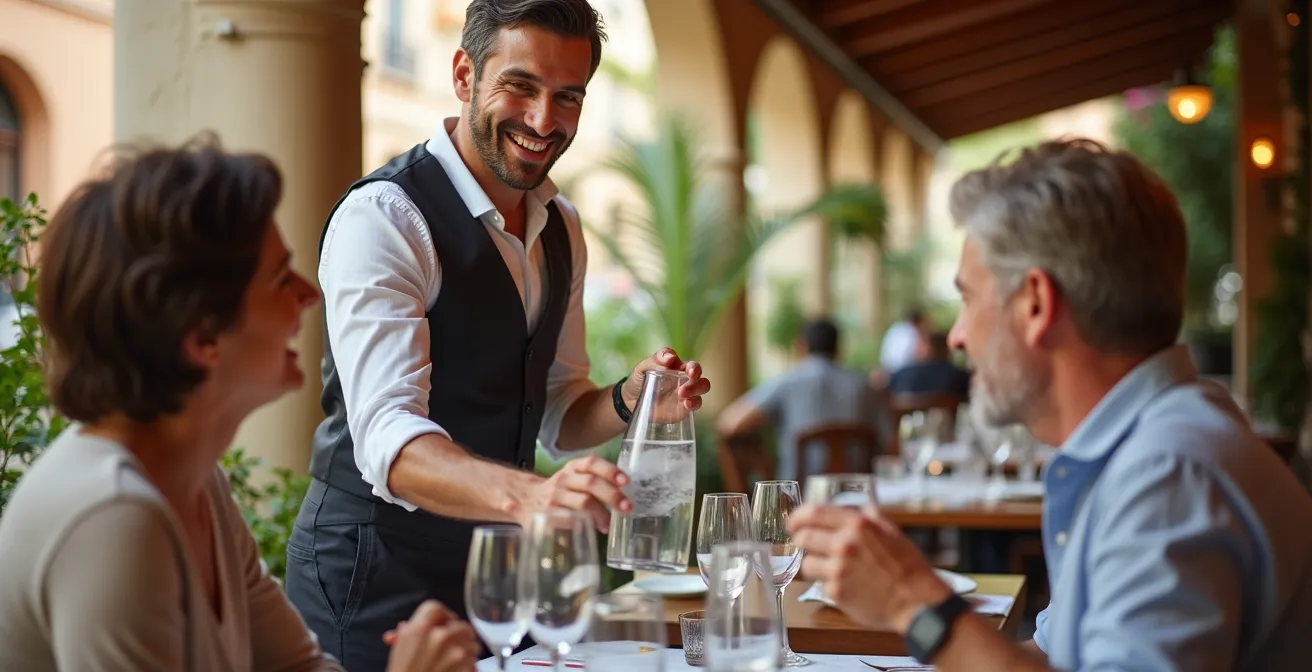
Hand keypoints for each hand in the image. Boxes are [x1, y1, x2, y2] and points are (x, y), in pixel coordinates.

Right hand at [384, 600, 479, 671]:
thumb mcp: (399, 652)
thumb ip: (407, 634)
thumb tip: (408, 626)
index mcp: (419, 629)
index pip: (436, 607)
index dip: (440, 616)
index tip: (442, 624)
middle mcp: (439, 637)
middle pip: (459, 624)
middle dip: (456, 635)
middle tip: (450, 645)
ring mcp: (456, 653)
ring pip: (471, 642)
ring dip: (466, 651)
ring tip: (453, 662)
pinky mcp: (466, 668)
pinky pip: (475, 662)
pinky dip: (469, 667)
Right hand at [519, 455, 631, 531]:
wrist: (524, 499)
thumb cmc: (558, 492)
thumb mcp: (572, 480)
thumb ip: (593, 484)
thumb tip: (624, 498)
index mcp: (572, 469)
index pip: (591, 463)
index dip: (609, 470)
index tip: (625, 480)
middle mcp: (563, 480)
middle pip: (591, 483)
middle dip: (611, 495)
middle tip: (626, 507)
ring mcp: (555, 497)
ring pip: (582, 502)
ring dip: (601, 513)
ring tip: (610, 524)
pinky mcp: (548, 515)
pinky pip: (569, 518)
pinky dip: (584, 524)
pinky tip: (593, 530)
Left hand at [622, 347, 710, 412]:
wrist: (630, 402)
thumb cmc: (639, 380)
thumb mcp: (642, 368)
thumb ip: (656, 360)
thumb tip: (670, 357)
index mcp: (677, 368)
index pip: (691, 365)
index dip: (694, 367)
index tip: (689, 371)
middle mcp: (685, 380)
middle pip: (700, 379)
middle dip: (696, 383)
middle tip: (682, 388)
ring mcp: (685, 395)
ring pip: (701, 391)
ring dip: (696, 391)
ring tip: (682, 395)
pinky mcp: (683, 408)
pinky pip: (695, 405)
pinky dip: (694, 404)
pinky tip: (686, 404)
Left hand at [789, 504, 951, 631]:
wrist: (917, 602)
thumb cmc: (908, 568)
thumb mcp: (893, 532)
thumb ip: (872, 517)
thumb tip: (859, 508)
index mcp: (857, 526)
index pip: (813, 513)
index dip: (797, 517)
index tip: (793, 522)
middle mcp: (844, 545)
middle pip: (802, 537)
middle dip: (801, 541)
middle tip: (806, 545)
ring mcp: (838, 570)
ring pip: (806, 563)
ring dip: (812, 564)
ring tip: (825, 567)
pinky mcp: (836, 593)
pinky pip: (819, 584)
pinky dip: (826, 583)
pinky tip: (842, 584)